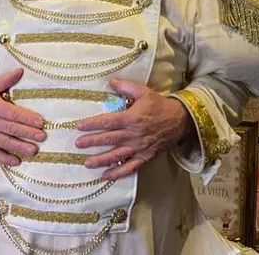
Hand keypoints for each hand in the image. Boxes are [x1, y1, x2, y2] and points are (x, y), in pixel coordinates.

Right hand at [0, 69, 45, 165]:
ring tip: (34, 150)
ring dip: (19, 146)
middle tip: (42, 137)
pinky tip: (16, 161)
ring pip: (4, 142)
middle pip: (10, 128)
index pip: (11, 113)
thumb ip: (6, 80)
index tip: (40, 122)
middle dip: (27, 133)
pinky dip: (4, 158)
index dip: (26, 118)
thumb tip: (21, 71)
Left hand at [75, 78, 193, 179]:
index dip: (92, 124)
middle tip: (78, 144)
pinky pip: (130, 167)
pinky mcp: (145, 157)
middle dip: (92, 142)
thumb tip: (110, 82)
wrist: (180, 120)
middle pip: (109, 139)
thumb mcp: (144, 92)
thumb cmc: (159, 105)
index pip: (108, 122)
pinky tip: (105, 176)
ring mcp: (139, 147)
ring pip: (117, 155)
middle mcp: (134, 134)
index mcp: (132, 118)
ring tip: (87, 163)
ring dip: (101, 160)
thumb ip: (126, 87)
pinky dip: (118, 173)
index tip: (79, 126)